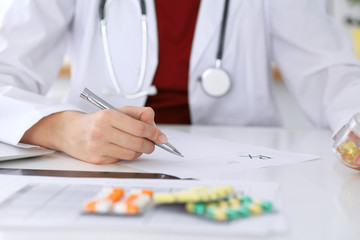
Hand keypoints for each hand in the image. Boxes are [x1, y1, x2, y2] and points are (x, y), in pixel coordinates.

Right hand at [21, 107, 167, 163]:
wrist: (69, 132)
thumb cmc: (97, 120)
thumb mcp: (117, 111)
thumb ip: (138, 113)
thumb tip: (154, 123)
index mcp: (109, 116)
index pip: (140, 128)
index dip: (154, 134)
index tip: (162, 138)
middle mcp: (102, 131)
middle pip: (138, 143)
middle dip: (150, 145)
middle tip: (152, 144)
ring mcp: (98, 147)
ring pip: (132, 154)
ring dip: (140, 151)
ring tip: (138, 145)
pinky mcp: (97, 160)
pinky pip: (121, 160)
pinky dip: (127, 155)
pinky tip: (123, 149)